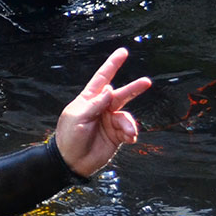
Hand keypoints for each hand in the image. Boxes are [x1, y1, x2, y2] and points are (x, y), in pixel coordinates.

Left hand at [56, 48, 151, 176]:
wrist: (72, 162)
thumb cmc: (69, 138)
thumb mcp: (77, 119)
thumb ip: (94, 105)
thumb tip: (109, 90)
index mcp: (88, 100)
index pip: (102, 79)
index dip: (112, 65)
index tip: (123, 52)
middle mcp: (101, 108)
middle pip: (121, 94)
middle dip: (133, 88)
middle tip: (146, 82)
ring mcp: (110, 121)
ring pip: (126, 115)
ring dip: (129, 124)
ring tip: (129, 133)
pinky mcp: (117, 134)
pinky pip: (129, 129)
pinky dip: (131, 133)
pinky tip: (130, 139)